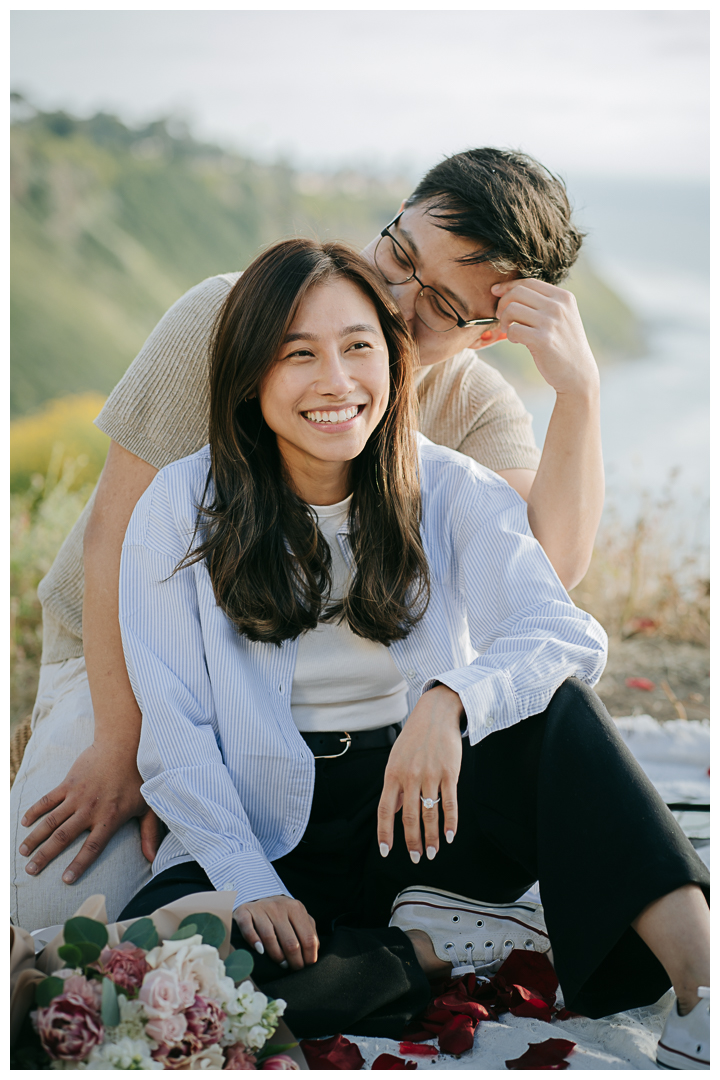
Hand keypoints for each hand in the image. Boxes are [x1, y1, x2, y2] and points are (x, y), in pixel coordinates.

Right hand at [19, 740, 156, 882]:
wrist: (124, 745)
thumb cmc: (139, 776)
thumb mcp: (149, 806)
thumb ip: (149, 833)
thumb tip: (153, 859)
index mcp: (110, 818)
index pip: (92, 847)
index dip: (79, 864)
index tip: (65, 880)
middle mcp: (90, 809)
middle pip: (63, 838)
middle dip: (45, 856)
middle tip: (31, 871)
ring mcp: (77, 796)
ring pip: (51, 821)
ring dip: (35, 837)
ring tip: (23, 851)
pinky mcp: (68, 783)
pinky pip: (48, 799)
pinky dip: (35, 810)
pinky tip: (24, 822)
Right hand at [234, 895, 318, 970]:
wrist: (257, 894)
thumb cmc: (282, 912)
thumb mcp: (298, 916)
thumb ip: (308, 930)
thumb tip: (315, 951)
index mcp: (296, 908)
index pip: (308, 938)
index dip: (309, 957)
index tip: (307, 966)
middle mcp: (279, 906)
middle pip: (290, 942)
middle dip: (294, 961)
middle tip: (293, 969)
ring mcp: (260, 908)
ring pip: (270, 938)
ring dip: (277, 956)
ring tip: (281, 963)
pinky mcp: (244, 912)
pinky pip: (248, 929)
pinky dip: (254, 942)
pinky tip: (260, 951)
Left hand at [377, 685, 463, 861]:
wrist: (435, 714)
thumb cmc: (414, 738)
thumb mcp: (396, 759)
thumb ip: (395, 786)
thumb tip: (394, 811)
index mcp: (392, 774)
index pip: (386, 810)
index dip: (385, 832)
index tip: (387, 851)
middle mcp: (410, 776)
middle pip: (409, 817)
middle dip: (412, 842)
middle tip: (416, 858)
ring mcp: (430, 775)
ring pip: (430, 814)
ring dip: (432, 838)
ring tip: (433, 853)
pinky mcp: (449, 773)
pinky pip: (449, 803)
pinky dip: (451, 822)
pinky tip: (450, 836)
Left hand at [491, 279, 598, 396]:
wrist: (578, 373)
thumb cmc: (563, 344)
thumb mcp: (561, 316)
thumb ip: (542, 302)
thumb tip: (507, 290)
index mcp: (563, 297)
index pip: (528, 282)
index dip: (508, 286)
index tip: (496, 292)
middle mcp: (558, 306)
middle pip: (516, 293)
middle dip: (502, 304)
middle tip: (501, 317)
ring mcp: (551, 322)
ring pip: (511, 309)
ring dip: (504, 321)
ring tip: (509, 330)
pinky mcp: (542, 340)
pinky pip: (513, 330)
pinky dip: (509, 336)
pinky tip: (517, 341)